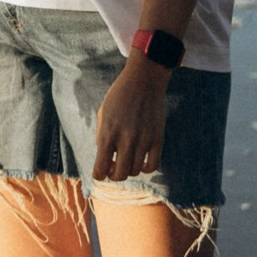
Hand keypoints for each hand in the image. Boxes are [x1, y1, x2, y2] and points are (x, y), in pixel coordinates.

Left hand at [91, 59, 168, 182]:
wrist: (143, 80)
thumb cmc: (118, 97)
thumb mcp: (103, 115)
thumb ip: (102, 138)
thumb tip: (106, 162)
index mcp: (107, 133)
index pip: (100, 170)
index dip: (98, 175)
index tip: (100, 171)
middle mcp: (125, 139)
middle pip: (119, 175)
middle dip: (114, 175)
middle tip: (113, 167)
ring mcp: (143, 140)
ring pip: (135, 171)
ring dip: (128, 169)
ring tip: (126, 158)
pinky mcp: (158, 139)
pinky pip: (152, 165)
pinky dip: (145, 168)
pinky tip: (140, 160)